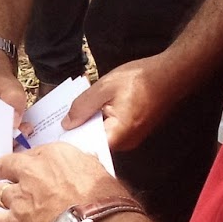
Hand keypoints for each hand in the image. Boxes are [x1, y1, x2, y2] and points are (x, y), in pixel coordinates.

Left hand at [0, 141, 127, 221]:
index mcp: (54, 154)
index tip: (26, 165)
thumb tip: (86, 161)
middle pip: (7, 166)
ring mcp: (20, 196)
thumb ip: (86, 164)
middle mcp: (31, 171)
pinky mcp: (14, 221)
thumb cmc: (105, 199)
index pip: (35, 154)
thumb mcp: (99, 171)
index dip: (29, 162)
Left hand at [64, 52, 185, 151]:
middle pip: (93, 143)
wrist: (171, 74)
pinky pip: (110, 131)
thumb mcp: (105, 87)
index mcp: (119, 134)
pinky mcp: (133, 132)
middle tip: (55, 122)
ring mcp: (131, 139)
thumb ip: (83, 106)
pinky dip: (99, 121)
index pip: (87, 147)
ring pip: (101, 136)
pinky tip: (90, 109)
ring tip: (70, 113)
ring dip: (87, 125)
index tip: (51, 135)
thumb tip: (66, 124)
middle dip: (76, 132)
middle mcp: (126, 143)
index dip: (69, 141)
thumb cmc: (140, 78)